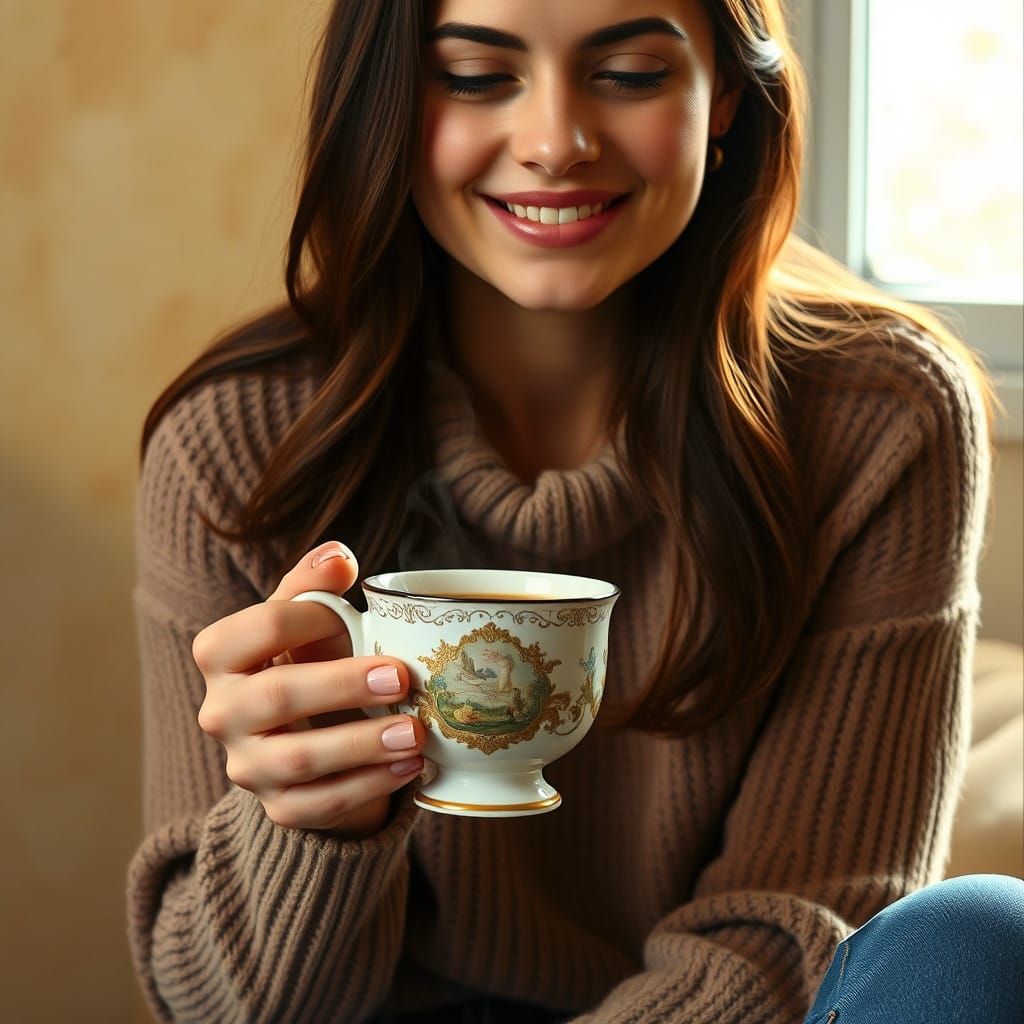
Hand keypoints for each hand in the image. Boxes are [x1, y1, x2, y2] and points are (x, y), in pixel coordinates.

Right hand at [193, 542, 424, 837]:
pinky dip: (370, 786)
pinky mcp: (279, 806)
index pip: (259, 628)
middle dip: (342, 685)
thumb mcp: (305, 618)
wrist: (304, 732)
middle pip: (277, 697)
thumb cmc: (306, 659)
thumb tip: (340, 557)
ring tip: (416, 732)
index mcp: (222, 654)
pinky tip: (410, 766)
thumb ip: (315, 584)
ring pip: (300, 759)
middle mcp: (222, 712)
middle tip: (401, 678)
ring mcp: (248, 765)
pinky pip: (321, 803)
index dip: (309, 618)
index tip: (354, 616)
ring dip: (363, 744)